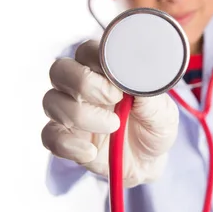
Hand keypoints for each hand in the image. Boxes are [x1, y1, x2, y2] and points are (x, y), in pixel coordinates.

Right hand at [41, 39, 178, 187]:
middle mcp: (81, 86)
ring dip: (82, 115)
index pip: (87, 50)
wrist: (150, 161)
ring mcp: (69, 110)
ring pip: (52, 101)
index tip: (119, 82)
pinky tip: (90, 151)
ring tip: (114, 126)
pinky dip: (68, 145)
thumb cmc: (154, 125)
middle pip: (60, 69)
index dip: (97, 60)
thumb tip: (140, 76)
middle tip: (114, 99)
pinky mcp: (64, 137)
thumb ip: (150, 93)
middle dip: (83, 83)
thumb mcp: (163, 110)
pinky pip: (49, 136)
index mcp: (105, 69)